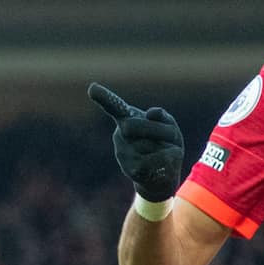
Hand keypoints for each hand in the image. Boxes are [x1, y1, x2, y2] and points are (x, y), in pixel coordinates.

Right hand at [88, 82, 183, 201]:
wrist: (162, 176)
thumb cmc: (165, 145)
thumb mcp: (169, 127)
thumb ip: (162, 117)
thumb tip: (152, 113)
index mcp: (128, 119)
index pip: (115, 106)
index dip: (105, 97)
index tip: (92, 88)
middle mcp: (120, 135)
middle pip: (133, 125)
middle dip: (156, 130)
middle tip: (166, 139)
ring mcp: (123, 153)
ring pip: (152, 143)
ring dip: (167, 146)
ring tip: (163, 154)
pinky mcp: (131, 169)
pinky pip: (160, 157)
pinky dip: (170, 158)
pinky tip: (164, 164)